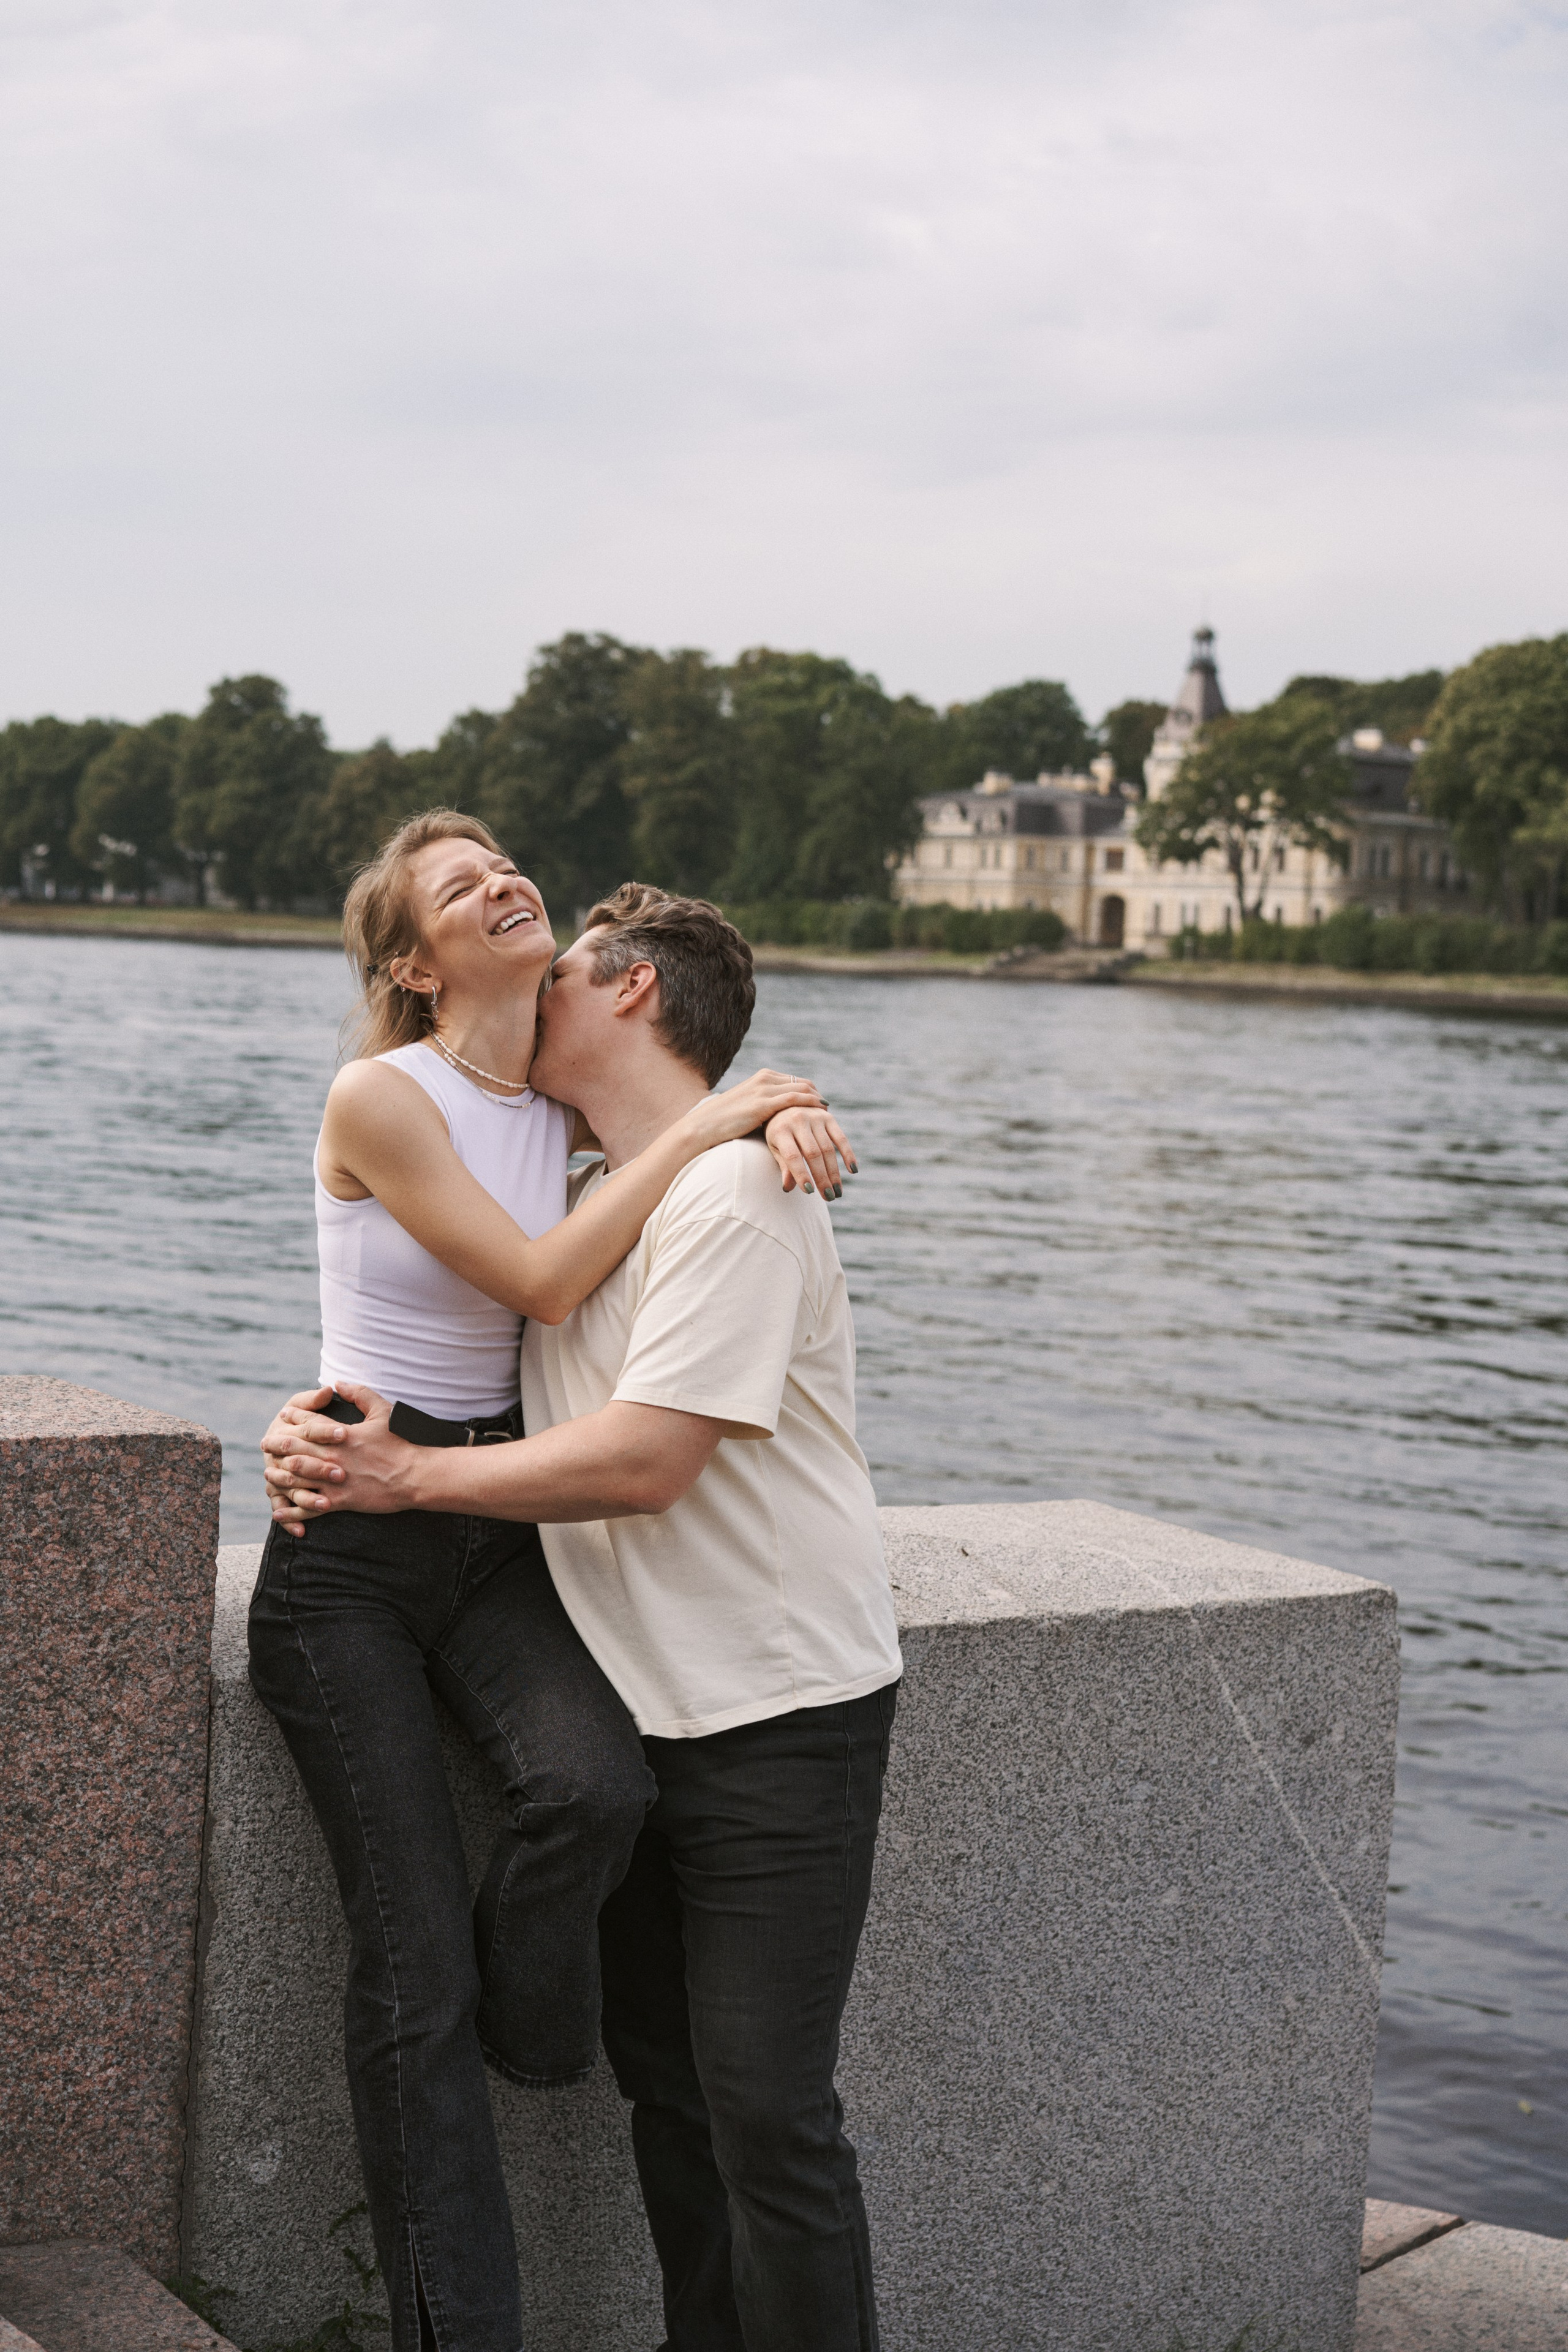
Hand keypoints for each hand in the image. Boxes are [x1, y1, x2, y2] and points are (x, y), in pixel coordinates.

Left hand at [260, 1381, 416, 1529]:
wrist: (415, 1475)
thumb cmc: (401, 1442)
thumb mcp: (382, 1411)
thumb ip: (359, 1394)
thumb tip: (337, 1382)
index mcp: (341, 1433)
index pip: (309, 1421)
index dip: (293, 1416)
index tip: (283, 1415)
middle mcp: (333, 1455)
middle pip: (295, 1447)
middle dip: (277, 1444)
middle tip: (265, 1443)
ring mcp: (334, 1479)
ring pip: (296, 1477)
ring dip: (279, 1474)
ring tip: (268, 1472)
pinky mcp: (339, 1501)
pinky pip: (308, 1506)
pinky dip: (291, 1510)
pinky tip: (278, 1511)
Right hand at [680, 1068, 825, 1152]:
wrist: (705, 1125)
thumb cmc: (725, 1121)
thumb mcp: (748, 1106)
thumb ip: (764, 1105)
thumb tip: (777, 1114)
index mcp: (762, 1077)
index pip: (795, 1080)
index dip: (811, 1091)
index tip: (820, 1104)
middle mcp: (765, 1078)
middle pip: (802, 1082)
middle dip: (817, 1095)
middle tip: (827, 1109)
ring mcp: (764, 1089)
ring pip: (802, 1089)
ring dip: (817, 1100)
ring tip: (828, 1114)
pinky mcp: (763, 1103)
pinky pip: (794, 1099)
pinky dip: (810, 1103)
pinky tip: (820, 1113)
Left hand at [763, 1103, 857, 1196]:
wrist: (785, 1103)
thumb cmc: (777, 1131)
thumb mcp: (774, 1147)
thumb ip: (783, 1165)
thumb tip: (788, 1187)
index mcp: (781, 1130)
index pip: (793, 1156)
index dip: (801, 1174)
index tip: (809, 1192)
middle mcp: (798, 1121)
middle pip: (813, 1154)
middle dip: (821, 1178)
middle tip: (828, 1197)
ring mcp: (814, 1117)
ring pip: (828, 1149)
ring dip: (834, 1173)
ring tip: (837, 1192)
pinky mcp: (828, 1116)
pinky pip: (841, 1138)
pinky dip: (848, 1154)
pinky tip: (853, 1170)